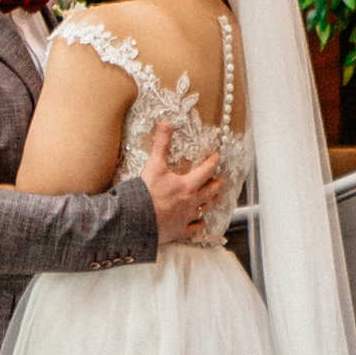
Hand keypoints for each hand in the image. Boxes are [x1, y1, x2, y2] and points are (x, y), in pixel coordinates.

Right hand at [140, 120, 225, 244]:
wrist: (135, 220)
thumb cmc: (146, 193)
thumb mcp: (154, 165)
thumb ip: (161, 144)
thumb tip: (166, 123)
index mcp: (187, 185)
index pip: (205, 171)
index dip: (212, 162)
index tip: (217, 157)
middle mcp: (191, 202)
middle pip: (209, 192)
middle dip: (216, 185)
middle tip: (220, 181)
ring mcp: (186, 218)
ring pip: (204, 210)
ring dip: (211, 203)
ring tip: (215, 199)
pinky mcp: (179, 231)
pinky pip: (194, 230)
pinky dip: (199, 226)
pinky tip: (202, 223)